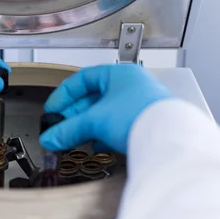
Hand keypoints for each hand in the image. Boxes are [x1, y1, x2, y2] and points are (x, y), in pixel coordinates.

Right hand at [40, 64, 173, 152]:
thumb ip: (68, 129)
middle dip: (74, 114)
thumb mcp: (94, 121)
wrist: (169, 139)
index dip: (63, 95)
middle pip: (93, 97)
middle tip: (61, 127)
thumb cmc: (139, 116)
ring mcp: (140, 104)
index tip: (52, 110)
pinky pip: (118, 125)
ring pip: (105, 112)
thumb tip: (50, 137)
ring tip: (75, 137)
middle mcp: (131, 85)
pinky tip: (96, 144)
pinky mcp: (146, 122)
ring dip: (88, 125)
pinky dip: (103, 134)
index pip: (82, 79)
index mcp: (119, 74)